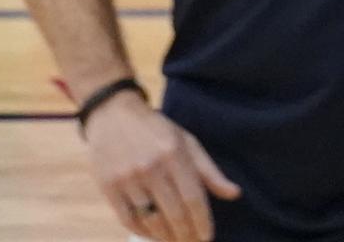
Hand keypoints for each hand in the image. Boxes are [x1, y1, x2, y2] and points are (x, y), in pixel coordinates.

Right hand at [81, 90, 238, 241]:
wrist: (112, 114)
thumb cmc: (156, 130)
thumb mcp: (186, 141)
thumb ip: (209, 170)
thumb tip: (234, 194)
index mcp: (173, 153)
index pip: (193, 198)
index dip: (202, 223)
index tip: (207, 237)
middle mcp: (150, 166)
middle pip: (174, 214)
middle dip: (187, 236)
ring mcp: (127, 178)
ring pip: (151, 221)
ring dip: (166, 238)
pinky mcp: (108, 186)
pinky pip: (128, 220)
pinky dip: (143, 232)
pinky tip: (153, 235)